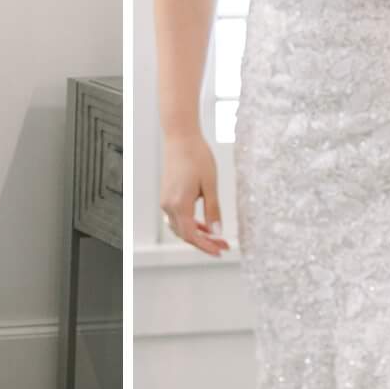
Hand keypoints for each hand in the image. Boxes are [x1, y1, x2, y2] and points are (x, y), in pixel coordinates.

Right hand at [161, 132, 229, 256]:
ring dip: (198, 234)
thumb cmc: (197, 156)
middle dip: (204, 242)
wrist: (181, 138)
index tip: (220, 251)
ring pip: (180, 227)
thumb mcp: (210, 185)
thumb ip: (213, 210)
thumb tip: (217, 232)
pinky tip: (204, 224)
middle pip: (185, 234)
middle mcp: (169, 205)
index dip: (206, 246)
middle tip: (223, 245)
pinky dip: (191, 224)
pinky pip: (178, 217)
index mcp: (179, 204)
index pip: (191, 235)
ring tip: (216, 237)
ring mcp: (165, 201)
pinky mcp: (167, 196)